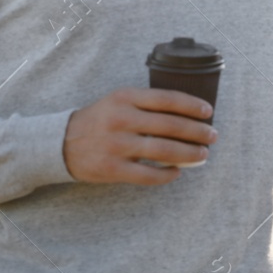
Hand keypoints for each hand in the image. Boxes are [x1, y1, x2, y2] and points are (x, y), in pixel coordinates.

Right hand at [62, 87, 216, 184]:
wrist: (60, 143)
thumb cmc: (99, 120)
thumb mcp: (118, 101)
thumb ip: (147, 105)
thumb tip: (187, 116)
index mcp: (125, 98)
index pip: (167, 99)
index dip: (191, 105)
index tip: (208, 112)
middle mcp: (121, 119)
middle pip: (170, 125)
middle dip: (197, 132)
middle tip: (212, 136)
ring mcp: (116, 145)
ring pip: (164, 150)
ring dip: (189, 154)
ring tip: (202, 155)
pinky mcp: (112, 168)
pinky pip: (148, 174)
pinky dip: (167, 174)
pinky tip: (177, 172)